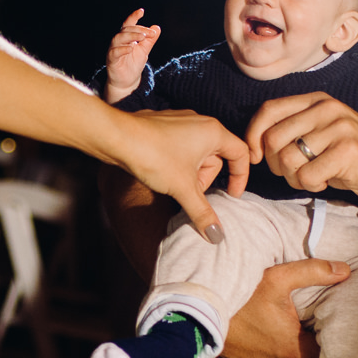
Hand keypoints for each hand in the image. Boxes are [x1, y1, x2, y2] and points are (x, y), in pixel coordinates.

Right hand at [105, 8, 160, 102]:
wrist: (127, 81)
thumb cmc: (133, 64)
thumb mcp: (144, 50)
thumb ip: (150, 40)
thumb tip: (157, 28)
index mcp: (126, 37)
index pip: (129, 24)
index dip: (133, 17)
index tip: (141, 11)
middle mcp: (118, 41)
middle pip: (125, 30)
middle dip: (138, 30)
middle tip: (149, 33)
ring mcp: (113, 50)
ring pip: (118, 38)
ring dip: (131, 36)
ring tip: (142, 37)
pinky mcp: (111, 60)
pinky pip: (114, 52)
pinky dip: (122, 49)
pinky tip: (131, 48)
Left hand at [115, 108, 250, 242]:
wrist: (116, 138)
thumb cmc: (153, 156)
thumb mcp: (182, 189)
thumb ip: (202, 212)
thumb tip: (216, 235)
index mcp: (213, 132)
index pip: (240, 154)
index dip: (239, 177)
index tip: (231, 195)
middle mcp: (199, 122)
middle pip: (216, 157)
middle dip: (204, 180)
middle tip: (188, 192)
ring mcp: (180, 122)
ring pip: (196, 154)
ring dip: (189, 174)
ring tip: (171, 184)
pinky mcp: (163, 126)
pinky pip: (180, 148)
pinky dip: (177, 164)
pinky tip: (161, 174)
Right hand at [218, 258, 348, 357]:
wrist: (201, 320)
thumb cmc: (238, 301)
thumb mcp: (277, 278)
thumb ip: (314, 272)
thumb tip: (344, 269)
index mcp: (296, 353)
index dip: (344, 345)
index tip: (347, 331)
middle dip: (330, 357)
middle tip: (334, 337)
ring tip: (315, 344)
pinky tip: (291, 351)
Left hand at [245, 91, 357, 206]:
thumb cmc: (352, 157)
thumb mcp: (322, 134)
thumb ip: (293, 130)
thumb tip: (254, 144)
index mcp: (317, 101)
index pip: (268, 110)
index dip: (253, 135)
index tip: (256, 157)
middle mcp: (327, 109)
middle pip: (274, 138)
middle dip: (275, 164)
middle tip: (294, 174)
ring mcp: (339, 127)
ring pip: (288, 158)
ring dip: (294, 178)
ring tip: (312, 178)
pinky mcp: (348, 150)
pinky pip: (307, 175)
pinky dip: (311, 186)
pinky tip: (325, 182)